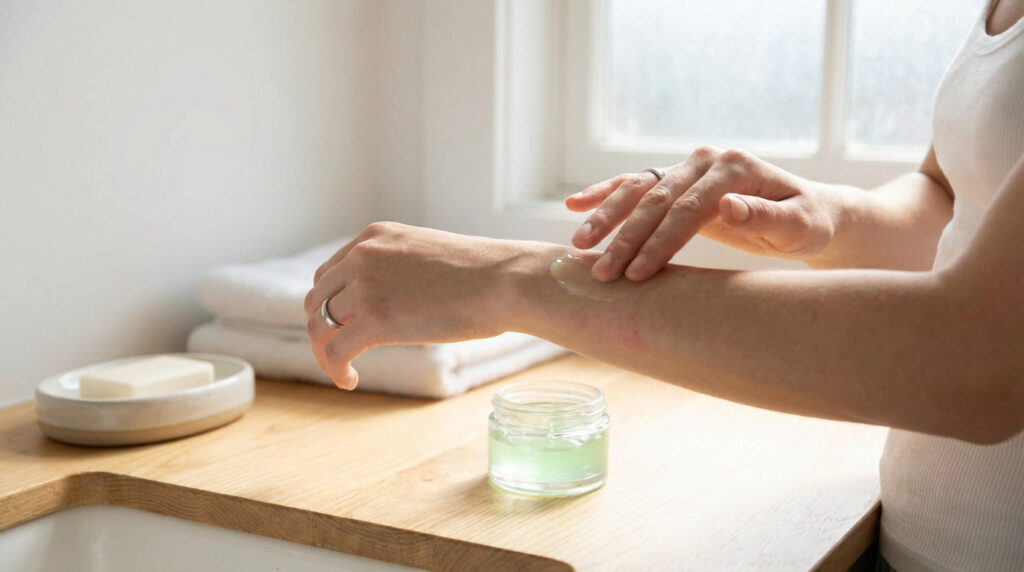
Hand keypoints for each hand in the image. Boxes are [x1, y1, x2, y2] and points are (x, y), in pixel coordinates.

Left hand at [304, 222, 518, 388]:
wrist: (504, 280)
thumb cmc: (484, 274)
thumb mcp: (429, 256)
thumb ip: (403, 270)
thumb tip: (400, 300)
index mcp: (375, 237)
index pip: (331, 272)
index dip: (331, 303)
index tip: (342, 325)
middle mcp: (362, 256)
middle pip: (318, 299)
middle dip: (323, 329)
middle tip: (340, 352)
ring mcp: (365, 287)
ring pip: (321, 326)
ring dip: (327, 352)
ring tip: (344, 370)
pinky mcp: (374, 319)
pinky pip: (336, 350)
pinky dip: (335, 369)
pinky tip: (350, 381)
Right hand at [566, 146, 838, 280]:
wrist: (808, 212)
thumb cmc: (809, 223)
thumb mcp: (800, 226)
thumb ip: (766, 217)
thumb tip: (730, 205)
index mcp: (733, 167)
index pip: (688, 208)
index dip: (661, 241)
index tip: (637, 273)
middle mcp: (706, 161)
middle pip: (657, 200)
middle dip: (626, 238)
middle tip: (602, 272)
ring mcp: (688, 168)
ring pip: (638, 190)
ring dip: (607, 217)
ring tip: (579, 245)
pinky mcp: (677, 181)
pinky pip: (636, 186)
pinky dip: (605, 195)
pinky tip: (576, 205)